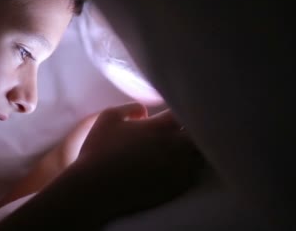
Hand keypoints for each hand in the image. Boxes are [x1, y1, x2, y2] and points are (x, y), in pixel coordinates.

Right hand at [74, 102, 203, 221]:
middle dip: (194, 130)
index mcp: (160, 127)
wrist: (94, 187)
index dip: (183, 110)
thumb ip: (130, 107)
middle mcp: (175, 146)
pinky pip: (193, 175)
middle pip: (200, 134)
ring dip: (193, 150)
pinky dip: (189, 169)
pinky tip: (176, 168)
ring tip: (181, 150)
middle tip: (182, 130)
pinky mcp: (176, 188)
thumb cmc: (98, 149)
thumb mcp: (108, 117)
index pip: (186, 112)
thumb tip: (144, 112)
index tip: (175, 113)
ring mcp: (178, 169)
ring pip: (200, 156)